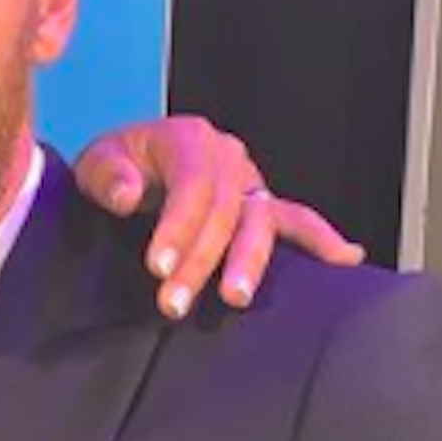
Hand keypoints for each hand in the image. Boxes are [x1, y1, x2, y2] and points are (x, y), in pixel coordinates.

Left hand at [73, 116, 363, 318]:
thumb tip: (128, 195)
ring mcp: (249, 182)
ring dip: (247, 263)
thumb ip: (107, 176)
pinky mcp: (261, 206)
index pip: (192, 185)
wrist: (130, 167)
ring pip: (259, 222)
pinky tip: (346, 259)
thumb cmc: (115, 168)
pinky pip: (295, 220)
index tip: (157, 267)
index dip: (177, 227)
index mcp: (188, 138)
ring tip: (234, 298)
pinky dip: (321, 239)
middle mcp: (226, 156)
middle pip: (224, 210)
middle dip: (201, 260)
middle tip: (174, 302)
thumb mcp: (95, 163)